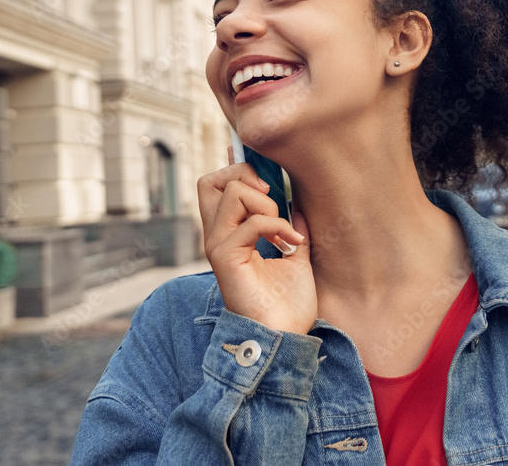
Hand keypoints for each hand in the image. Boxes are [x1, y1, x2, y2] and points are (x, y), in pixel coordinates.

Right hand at [197, 161, 316, 333]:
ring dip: (266, 203)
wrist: (284, 338)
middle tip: (271, 195)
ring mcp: (218, 246)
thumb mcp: (295, 257)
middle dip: (243, 174)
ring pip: (230, 192)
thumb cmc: (287, 306)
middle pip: (210, 182)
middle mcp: (218, 237)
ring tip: (283, 231)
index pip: (216, 187)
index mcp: (230, 235)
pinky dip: (277, 227)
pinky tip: (291, 245)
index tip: (268, 177)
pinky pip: (250, 223)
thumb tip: (298, 206)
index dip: (236, 169)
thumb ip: (291, 230)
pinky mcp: (225, 258)